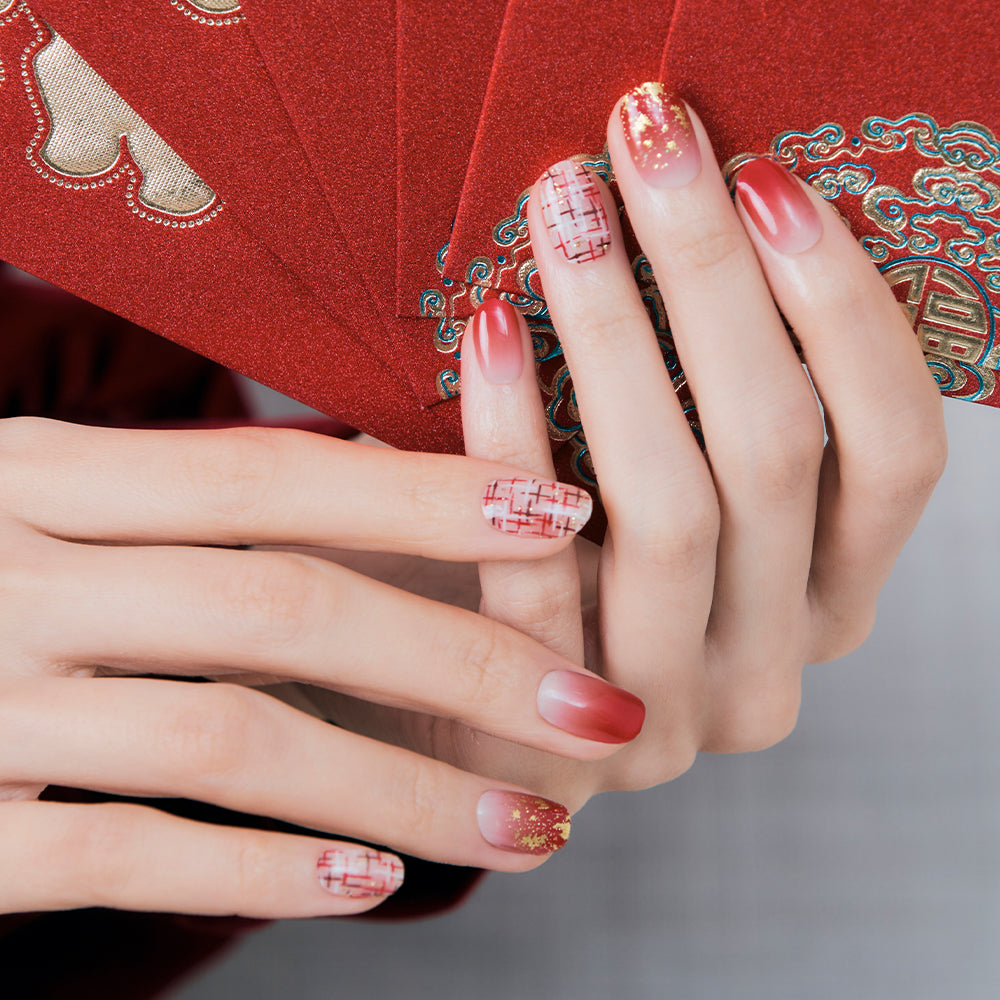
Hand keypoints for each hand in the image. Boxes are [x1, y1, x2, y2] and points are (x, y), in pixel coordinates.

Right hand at [0, 419, 644, 916]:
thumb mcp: (51, 505)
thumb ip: (194, 504)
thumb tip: (387, 482)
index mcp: (44, 474)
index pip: (279, 476)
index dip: (430, 494)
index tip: (566, 512)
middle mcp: (13, 571)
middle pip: (286, 607)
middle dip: (463, 659)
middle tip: (599, 708)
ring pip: (235, 740)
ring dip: (402, 788)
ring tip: (529, 825)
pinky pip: (125, 855)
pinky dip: (259, 871)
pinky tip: (370, 887)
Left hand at [410, 84, 946, 807]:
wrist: (446, 697)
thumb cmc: (564, 567)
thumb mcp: (655, 491)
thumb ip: (697, 406)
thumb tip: (689, 219)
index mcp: (829, 602)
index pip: (894, 457)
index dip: (847, 311)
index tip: (769, 180)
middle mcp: (772, 669)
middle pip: (776, 455)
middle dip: (714, 280)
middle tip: (646, 146)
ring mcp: (666, 721)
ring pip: (673, 510)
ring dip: (617, 337)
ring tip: (565, 210)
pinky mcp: (551, 747)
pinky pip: (537, 578)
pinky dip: (513, 440)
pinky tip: (489, 332)